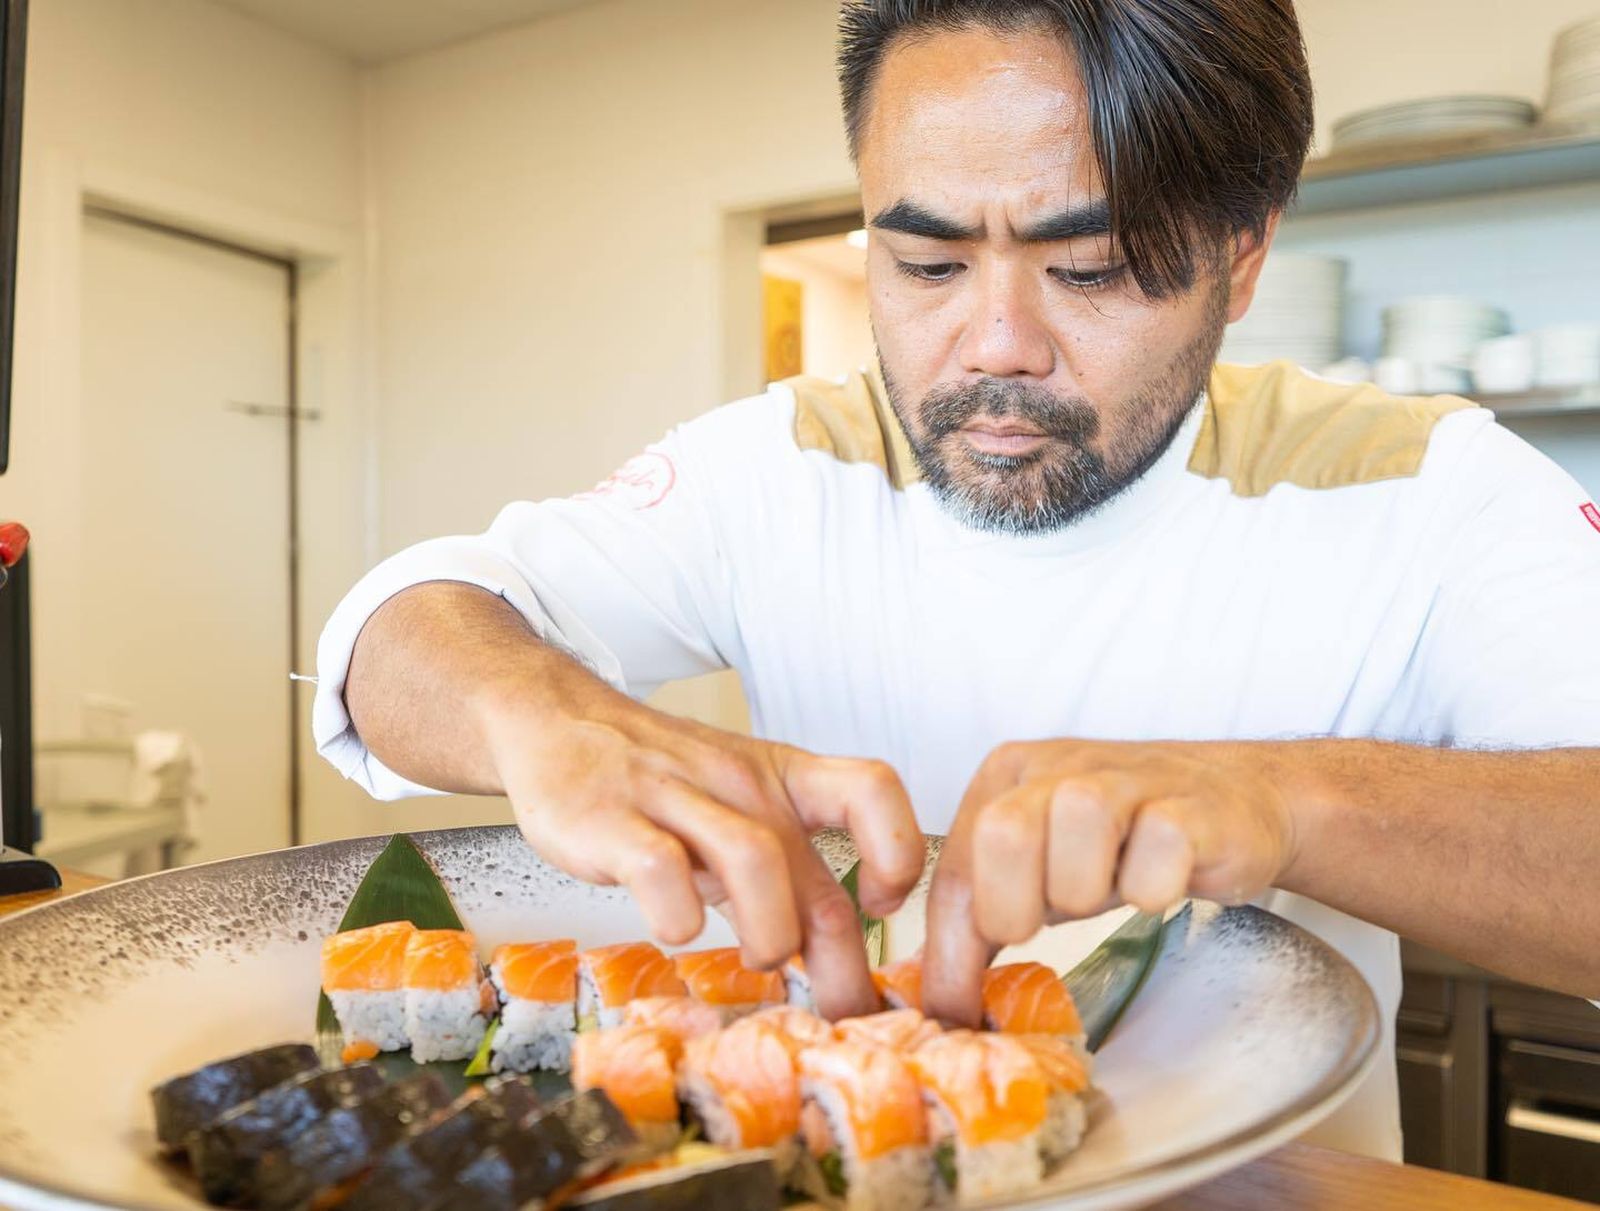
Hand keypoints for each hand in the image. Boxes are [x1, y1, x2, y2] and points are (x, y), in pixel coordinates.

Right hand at [483, 696, 922, 1018]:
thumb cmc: (659, 776)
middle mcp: (739, 785)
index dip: (896, 853)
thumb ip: (787, 869)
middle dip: (840, 959)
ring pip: (754, 861)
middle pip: (814, 870)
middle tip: (839, 1006)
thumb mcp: (740, 805)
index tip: (877, 905)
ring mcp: (675, 799)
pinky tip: (677, 926)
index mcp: (782, 777)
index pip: (872, 789)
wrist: (559, 720)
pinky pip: (659, 869)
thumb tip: (842, 958)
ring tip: (761, 958)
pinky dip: (677, 914)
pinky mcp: (612, 821)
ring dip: (771, 932)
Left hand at [922, 739, 1296, 1024]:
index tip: (954, 1011)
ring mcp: (1126, 778)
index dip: (948, 952)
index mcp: (1005, 778)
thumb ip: (983, 920)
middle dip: (1015, 904)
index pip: (953, 872)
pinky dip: (1152, 886)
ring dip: (1086, 889)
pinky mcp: (1189, 806)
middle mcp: (1056, 766)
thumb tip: (939, 1002)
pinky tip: (1159, 881)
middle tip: (1047, 923)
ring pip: (1077, 823)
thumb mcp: (1039, 875)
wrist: (1230, 800)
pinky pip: (1157, 850)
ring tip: (1107, 891)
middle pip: (1001, 834)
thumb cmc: (1118, 846)